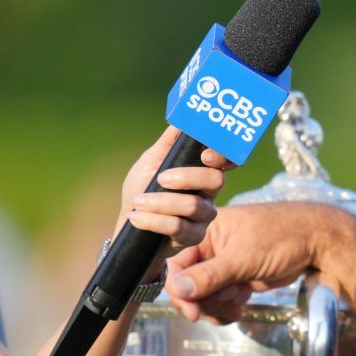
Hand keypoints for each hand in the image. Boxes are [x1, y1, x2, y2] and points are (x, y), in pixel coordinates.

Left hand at [119, 128, 229, 265]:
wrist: (128, 224)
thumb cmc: (141, 189)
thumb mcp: (149, 162)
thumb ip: (167, 143)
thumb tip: (182, 118)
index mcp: (202, 170)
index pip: (227, 160)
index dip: (224, 155)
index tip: (205, 155)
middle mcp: (208, 193)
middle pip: (215, 180)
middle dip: (187, 177)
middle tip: (161, 178)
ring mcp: (203, 217)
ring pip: (194, 206)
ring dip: (161, 202)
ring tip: (138, 201)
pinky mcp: (193, 237)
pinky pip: (179, 228)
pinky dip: (154, 220)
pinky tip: (137, 217)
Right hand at [163, 202, 338, 322]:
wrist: (314, 242)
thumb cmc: (281, 237)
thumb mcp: (243, 257)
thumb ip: (209, 275)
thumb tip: (178, 289)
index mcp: (203, 233)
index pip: (176, 265)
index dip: (180, 291)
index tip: (193, 312)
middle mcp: (208, 249)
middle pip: (188, 287)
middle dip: (209, 299)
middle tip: (232, 295)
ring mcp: (221, 267)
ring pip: (203, 299)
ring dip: (220, 305)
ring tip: (242, 294)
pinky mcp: (233, 281)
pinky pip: (218, 303)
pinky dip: (227, 310)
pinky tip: (243, 303)